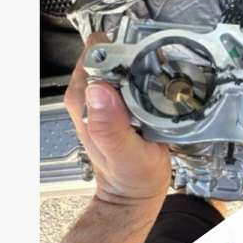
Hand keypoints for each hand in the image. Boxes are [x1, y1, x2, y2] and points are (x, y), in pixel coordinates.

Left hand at [64, 33, 171, 204]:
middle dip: (134, 52)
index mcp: (84, 101)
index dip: (121, 49)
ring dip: (141, 62)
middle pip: (109, 49)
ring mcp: (101, 95)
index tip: (143, 61)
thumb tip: (99, 91)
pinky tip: (156, 86)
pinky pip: (129, 73)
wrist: (133, 193)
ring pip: (120, 58)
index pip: (96, 53)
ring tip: (158, 80)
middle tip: (155, 73)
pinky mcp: (115, 99)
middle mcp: (88, 94)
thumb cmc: (131, 178)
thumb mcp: (124, 155)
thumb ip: (109, 126)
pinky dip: (144, 73)